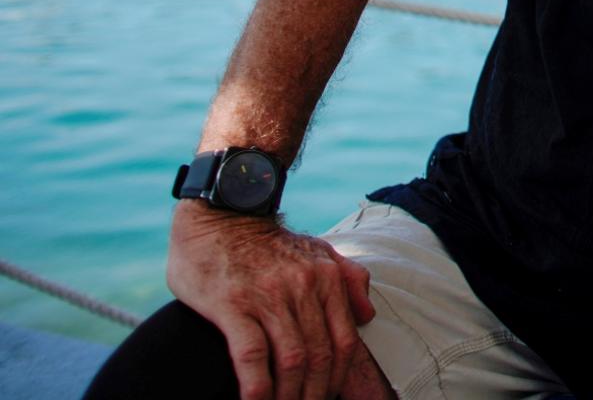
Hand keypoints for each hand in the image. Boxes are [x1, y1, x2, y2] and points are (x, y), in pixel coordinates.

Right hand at [166, 202, 375, 399]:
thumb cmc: (266, 242)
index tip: (330, 397)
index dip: (339, 378)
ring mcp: (268, 297)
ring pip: (290, 360)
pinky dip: (256, 389)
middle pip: (319, 356)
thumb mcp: (317, 250)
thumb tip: (368, 315)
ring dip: (288, 397)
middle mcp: (303, 287)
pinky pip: (251, 356)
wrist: (221, 214)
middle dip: (315, 393)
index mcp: (326, 277)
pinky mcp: (233, 305)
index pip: (344, 341)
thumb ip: (347, 280)